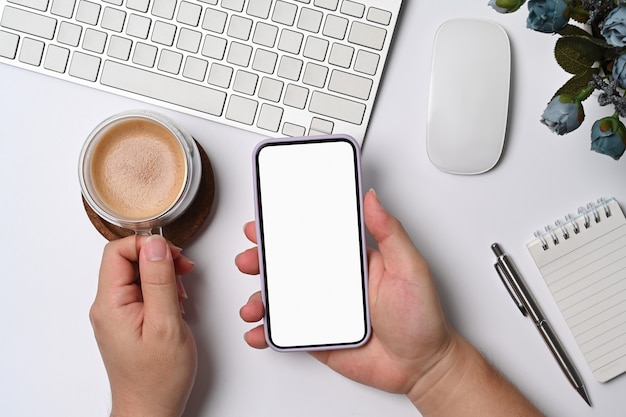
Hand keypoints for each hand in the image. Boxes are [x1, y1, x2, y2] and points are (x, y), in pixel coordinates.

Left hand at [90, 235, 196, 416]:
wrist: (150, 409)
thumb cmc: (157, 377)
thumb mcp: (166, 323)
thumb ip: (160, 280)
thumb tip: (156, 245)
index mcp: (110, 304)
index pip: (117, 251)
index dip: (147, 245)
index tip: (172, 254)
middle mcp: (108, 306)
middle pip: (127, 260)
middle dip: (159, 259)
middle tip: (183, 270)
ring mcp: (117, 314)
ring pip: (136, 274)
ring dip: (162, 274)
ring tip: (182, 293)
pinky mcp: (128, 320)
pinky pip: (141, 291)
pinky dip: (161, 289)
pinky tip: (176, 303)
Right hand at [235, 189, 456, 394]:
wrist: (421, 367)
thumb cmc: (421, 317)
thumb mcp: (410, 268)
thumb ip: (390, 233)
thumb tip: (372, 199)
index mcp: (352, 260)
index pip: (313, 237)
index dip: (286, 227)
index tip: (265, 219)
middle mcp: (333, 282)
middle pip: (288, 265)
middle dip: (261, 260)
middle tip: (249, 259)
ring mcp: (322, 310)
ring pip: (281, 298)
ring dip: (259, 298)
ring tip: (253, 306)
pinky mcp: (317, 336)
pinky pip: (285, 332)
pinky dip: (266, 332)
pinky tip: (258, 331)